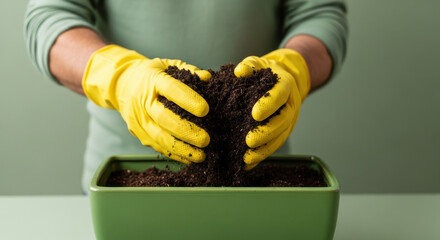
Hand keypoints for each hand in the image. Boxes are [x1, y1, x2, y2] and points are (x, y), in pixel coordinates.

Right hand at [82, 45, 210, 163]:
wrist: (122, 83)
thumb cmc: (151, 74)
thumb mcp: (168, 65)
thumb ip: (189, 70)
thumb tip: (207, 78)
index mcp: (153, 80)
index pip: (171, 90)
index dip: (188, 100)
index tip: (205, 110)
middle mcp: (143, 101)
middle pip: (164, 118)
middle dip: (186, 131)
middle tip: (206, 139)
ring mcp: (138, 119)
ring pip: (159, 137)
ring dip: (181, 148)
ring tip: (201, 156)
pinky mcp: (137, 132)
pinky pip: (156, 146)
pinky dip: (174, 154)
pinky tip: (189, 159)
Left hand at [234, 49, 309, 169]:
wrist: (282, 79)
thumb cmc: (265, 71)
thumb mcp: (259, 63)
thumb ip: (250, 65)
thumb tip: (240, 71)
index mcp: (286, 86)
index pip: (280, 96)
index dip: (269, 105)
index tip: (255, 114)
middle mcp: (291, 106)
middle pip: (283, 121)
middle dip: (267, 132)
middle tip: (249, 141)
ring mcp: (289, 121)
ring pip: (280, 138)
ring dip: (265, 149)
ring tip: (247, 157)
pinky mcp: (282, 132)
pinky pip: (274, 146)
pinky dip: (262, 155)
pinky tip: (247, 164)